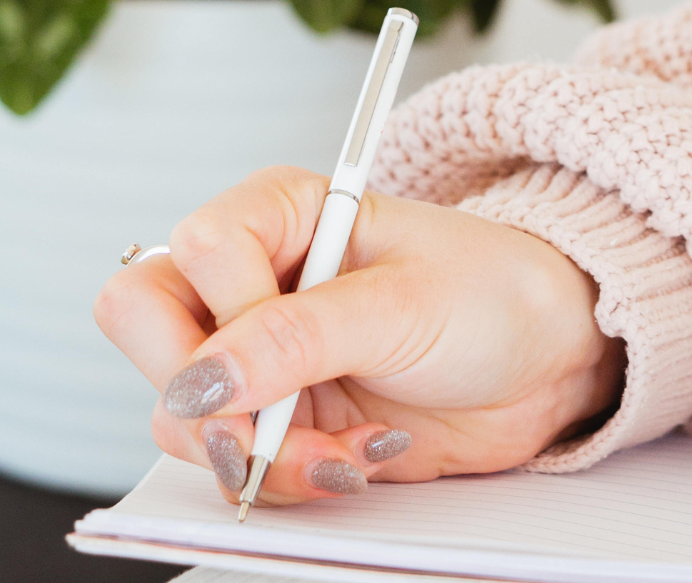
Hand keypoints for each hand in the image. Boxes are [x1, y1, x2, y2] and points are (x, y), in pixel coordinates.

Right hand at [94, 166, 624, 505]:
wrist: (544, 363)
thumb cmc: (494, 297)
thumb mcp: (403, 305)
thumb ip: (297, 338)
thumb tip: (199, 381)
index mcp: (283, 215)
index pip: (195, 250)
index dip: (231, 310)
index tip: (289, 349)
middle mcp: (257, 281)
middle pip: (147, 326)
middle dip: (206, 396)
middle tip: (266, 429)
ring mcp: (262, 354)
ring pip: (180, 411)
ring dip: (256, 450)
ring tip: (340, 451)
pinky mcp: (281, 414)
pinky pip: (230, 459)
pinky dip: (283, 475)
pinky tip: (352, 458)